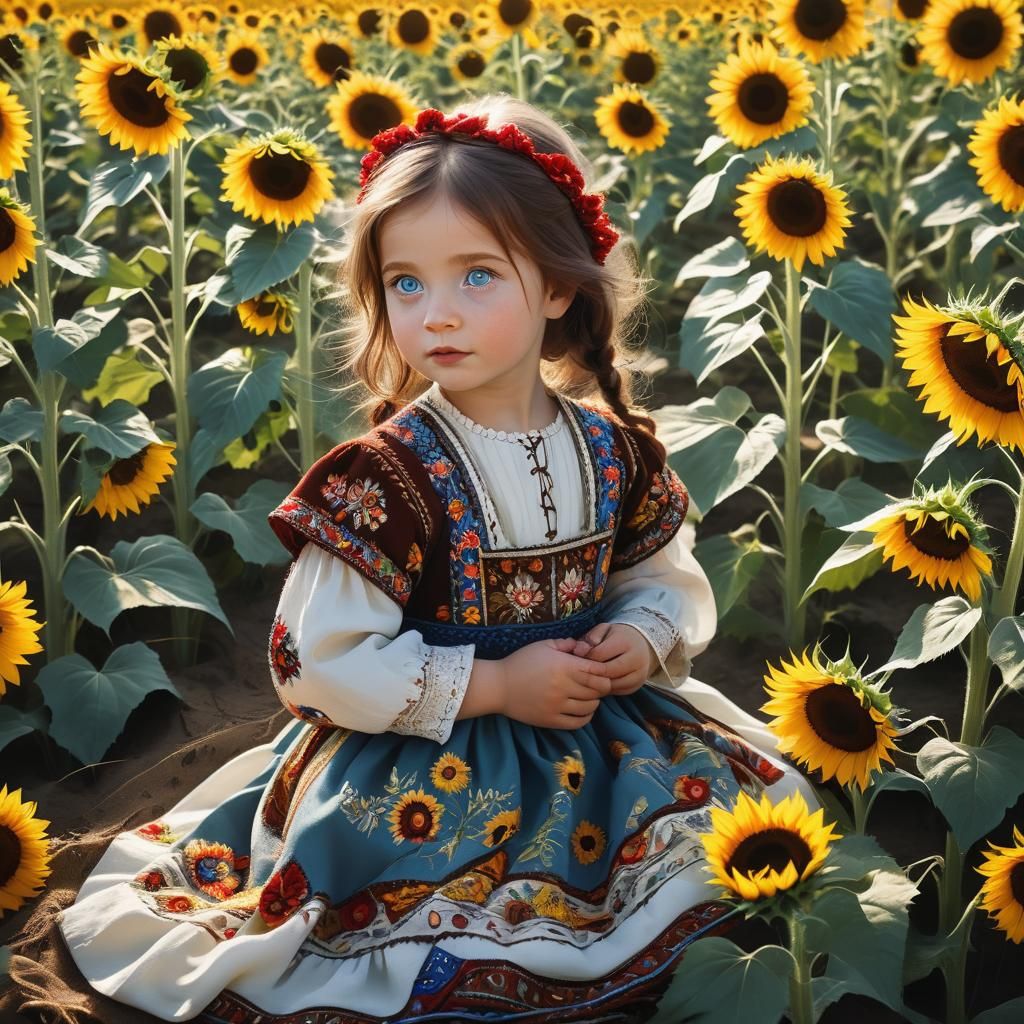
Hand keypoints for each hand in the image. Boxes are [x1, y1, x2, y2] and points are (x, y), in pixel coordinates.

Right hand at [497, 637, 614, 729]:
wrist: (499, 686)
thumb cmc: (521, 662)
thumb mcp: (543, 645)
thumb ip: (566, 643)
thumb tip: (584, 646)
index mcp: (563, 666)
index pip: (597, 671)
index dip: (604, 671)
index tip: (601, 671)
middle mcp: (563, 686)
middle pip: (598, 689)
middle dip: (601, 686)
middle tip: (597, 684)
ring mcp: (557, 705)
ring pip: (590, 706)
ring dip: (594, 701)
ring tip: (589, 696)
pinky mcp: (551, 720)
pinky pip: (578, 722)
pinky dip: (586, 716)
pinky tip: (583, 709)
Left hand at [566, 623, 653, 695]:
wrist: (641, 644)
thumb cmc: (617, 636)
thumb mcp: (604, 630)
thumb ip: (591, 637)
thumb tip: (578, 651)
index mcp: (626, 642)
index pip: (599, 654)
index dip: (585, 656)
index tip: (576, 656)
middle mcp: (636, 659)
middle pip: (606, 671)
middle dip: (590, 671)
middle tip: (578, 670)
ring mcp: (638, 675)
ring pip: (610, 684)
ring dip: (596, 682)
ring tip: (586, 675)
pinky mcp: (636, 686)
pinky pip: (615, 690)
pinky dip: (604, 688)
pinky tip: (596, 681)